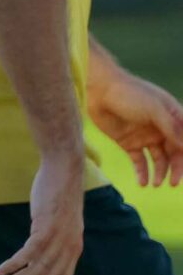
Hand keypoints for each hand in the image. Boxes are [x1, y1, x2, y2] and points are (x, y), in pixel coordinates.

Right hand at [0, 153, 84, 274]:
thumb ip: (54, 240)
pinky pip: (28, 255)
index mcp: (74, 250)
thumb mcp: (61, 223)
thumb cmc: (58, 195)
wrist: (63, 171)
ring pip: (36, 272)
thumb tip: (38, 255)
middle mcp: (69, 249)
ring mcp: (59, 239)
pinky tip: (0, 270)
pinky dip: (13, 265)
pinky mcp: (45, 228)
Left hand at [89, 70, 182, 187]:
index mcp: (173, 118)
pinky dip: (142, 173)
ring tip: (156, 184)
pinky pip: (139, 162)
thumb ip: (171, 128)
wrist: (100, 90)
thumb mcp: (154, 109)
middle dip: (176, 169)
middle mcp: (162, 129)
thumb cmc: (130, 94)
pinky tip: (143, 183)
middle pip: (174, 154)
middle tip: (173, 183)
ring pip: (159, 160)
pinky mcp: (128, 142)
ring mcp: (145, 136)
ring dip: (160, 173)